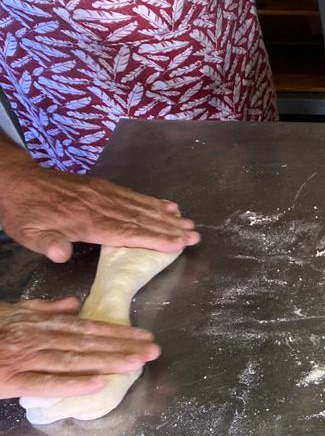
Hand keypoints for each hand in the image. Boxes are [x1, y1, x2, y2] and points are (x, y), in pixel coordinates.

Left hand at [0, 160, 199, 261]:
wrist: (17, 181)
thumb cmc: (25, 212)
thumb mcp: (28, 232)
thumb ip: (47, 243)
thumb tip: (61, 254)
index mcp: (88, 221)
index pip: (127, 232)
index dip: (153, 239)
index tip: (176, 244)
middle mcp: (101, 206)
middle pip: (141, 219)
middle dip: (170, 228)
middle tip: (194, 235)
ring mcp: (104, 194)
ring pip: (141, 207)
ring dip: (167, 216)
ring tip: (189, 223)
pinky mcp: (102, 188)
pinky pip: (132, 195)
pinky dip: (152, 202)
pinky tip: (167, 206)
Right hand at [0, 298, 159, 399]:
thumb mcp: (8, 311)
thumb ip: (41, 308)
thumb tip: (73, 304)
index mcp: (35, 321)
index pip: (84, 326)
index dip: (116, 331)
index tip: (143, 334)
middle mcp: (33, 337)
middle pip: (86, 341)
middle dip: (122, 346)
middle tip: (153, 350)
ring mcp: (22, 358)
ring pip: (73, 359)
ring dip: (108, 360)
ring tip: (136, 363)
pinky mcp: (10, 380)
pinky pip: (46, 382)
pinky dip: (73, 383)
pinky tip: (98, 384)